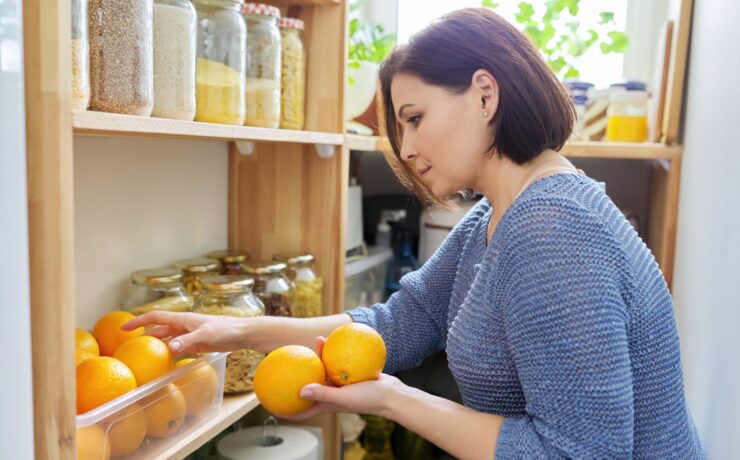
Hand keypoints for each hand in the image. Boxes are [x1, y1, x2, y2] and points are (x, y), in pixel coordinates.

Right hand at [122, 311, 247, 354]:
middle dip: (143, 335)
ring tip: (141, 356)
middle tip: (128, 347)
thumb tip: (169, 347)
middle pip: (158, 330)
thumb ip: (187, 341)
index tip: (123, 328)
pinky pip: (177, 348)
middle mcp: (183, 326)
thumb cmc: (226, 329)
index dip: (138, 321)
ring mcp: (188, 335)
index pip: (155, 318)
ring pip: (167, 339)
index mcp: (182, 319)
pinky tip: (163, 362)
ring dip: (155, 345)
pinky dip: (168, 353)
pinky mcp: (195, 344)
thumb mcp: (205, 335)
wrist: (242, 334)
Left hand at [284, 338, 405, 419]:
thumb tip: (300, 391)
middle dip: (298, 375)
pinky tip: (335, 337)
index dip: (286, 409)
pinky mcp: (351, 374)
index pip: (301, 409)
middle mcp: (330, 393)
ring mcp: (340, 383)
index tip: (270, 403)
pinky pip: (338, 361)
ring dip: (319, 355)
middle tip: (290, 359)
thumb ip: (322, 393)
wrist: (391, 394)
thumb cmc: (368, 400)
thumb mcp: (343, 397)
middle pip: (309, 384)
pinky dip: (335, 351)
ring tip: (318, 339)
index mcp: (325, 403)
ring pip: (324, 368)